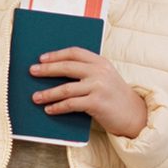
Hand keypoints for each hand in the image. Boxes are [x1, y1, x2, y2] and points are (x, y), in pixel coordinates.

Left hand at [29, 47, 147, 138]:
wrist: (134, 115)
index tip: (42, 58)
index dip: (56, 54)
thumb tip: (56, 72)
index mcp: (100, 62)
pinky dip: (57, 107)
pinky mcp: (96, 102)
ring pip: (66, 88)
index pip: (75, 52)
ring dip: (48, 93)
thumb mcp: (105, 78)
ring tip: (35, 97)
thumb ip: (88, 72)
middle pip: (67, 67)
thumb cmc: (115, 97)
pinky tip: (49, 109)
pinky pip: (71, 104)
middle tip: (32, 72)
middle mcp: (100, 71)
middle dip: (47, 69)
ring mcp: (98, 86)